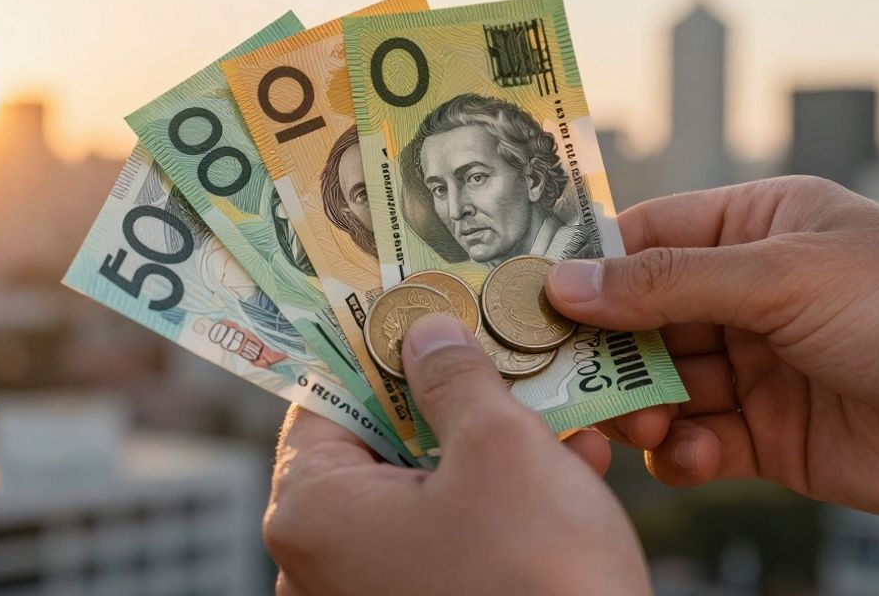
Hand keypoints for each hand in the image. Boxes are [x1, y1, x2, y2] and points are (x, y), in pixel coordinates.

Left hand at [264, 314, 650, 595]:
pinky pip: (447, 541)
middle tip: (495, 353)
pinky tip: (566, 470)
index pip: (323, 397)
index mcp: (312, 513)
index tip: (419, 309)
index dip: (376, 346)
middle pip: (376, 444)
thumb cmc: (536, 578)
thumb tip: (426, 335)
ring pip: (421, 492)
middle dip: (447, 397)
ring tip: (554, 410)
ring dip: (488, 448)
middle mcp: (320, 564)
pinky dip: (497, 505)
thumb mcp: (501, 447)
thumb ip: (455, 377)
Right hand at [545, 176, 878, 526]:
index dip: (583, 268)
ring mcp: (756, 367)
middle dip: (604, 351)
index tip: (526, 299)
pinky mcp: (769, 436)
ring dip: (640, 405)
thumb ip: (669, 281)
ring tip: (646, 422)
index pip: (641, 238)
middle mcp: (747, 295)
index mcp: (753, 228)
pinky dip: (682, 453)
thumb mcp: (786, 276)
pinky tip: (696, 455)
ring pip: (660, 385)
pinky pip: (696, 443)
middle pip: (638, 319)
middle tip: (565, 379)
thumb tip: (567, 282)